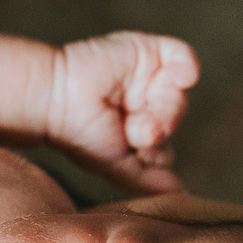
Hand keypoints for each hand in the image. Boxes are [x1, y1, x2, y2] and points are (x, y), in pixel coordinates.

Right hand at [46, 32, 199, 193]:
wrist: (56, 100)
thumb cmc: (76, 133)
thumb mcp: (113, 164)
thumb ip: (145, 180)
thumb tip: (178, 191)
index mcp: (134, 125)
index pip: (165, 143)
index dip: (156, 153)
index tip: (135, 155)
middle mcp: (142, 99)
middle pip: (174, 118)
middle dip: (158, 131)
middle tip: (136, 136)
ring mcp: (146, 74)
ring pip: (179, 94)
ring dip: (163, 111)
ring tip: (134, 118)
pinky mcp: (147, 51)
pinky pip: (183, 58)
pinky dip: (185, 71)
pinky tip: (173, 80)